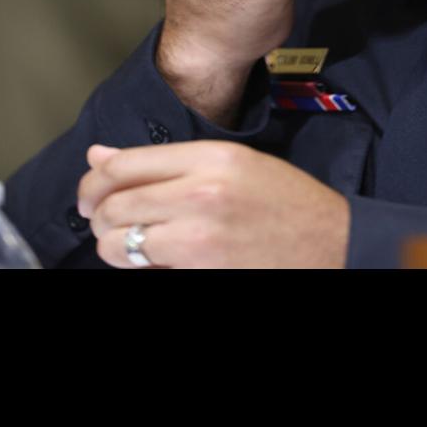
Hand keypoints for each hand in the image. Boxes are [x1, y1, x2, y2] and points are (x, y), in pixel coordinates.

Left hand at [77, 142, 349, 268]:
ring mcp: (201, 237)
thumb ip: (167, 162)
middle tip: (106, 226)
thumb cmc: (291, 206)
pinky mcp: (202, 269)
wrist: (336, 246)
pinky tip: (161, 262)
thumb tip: (99, 157)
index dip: (92, 184)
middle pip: (114, 205)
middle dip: (99, 220)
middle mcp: (202, 193)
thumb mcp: (236, 166)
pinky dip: (143, 268)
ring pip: (119, 243)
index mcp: (211, 158)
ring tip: (135, 248)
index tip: (90, 198)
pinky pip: (146, 270)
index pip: (121, 166)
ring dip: (116, 248)